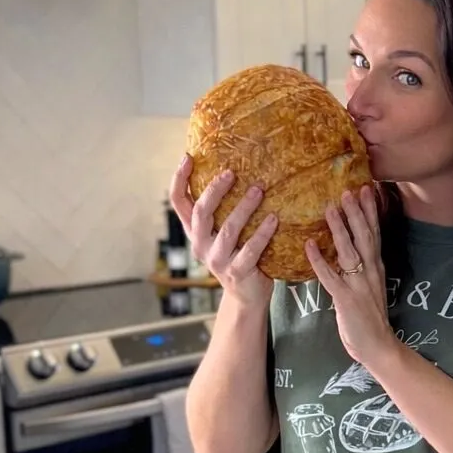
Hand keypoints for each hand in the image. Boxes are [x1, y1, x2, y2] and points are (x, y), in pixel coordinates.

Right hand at [169, 154, 273, 309]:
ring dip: (244, 208)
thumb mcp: (223, 233)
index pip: (178, 202)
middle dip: (215, 191)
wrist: (246, 295)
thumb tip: (233, 170)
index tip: (188, 157)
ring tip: (259, 191)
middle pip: (201, 213)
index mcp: (194, 231)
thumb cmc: (238, 254)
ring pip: (228, 229)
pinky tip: (274, 219)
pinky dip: (263, 233)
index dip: (179, 180)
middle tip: (231, 173)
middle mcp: (200, 244)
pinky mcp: (236, 272)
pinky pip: (250, 250)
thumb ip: (222, 210)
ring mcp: (217, 260)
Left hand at [307, 187, 396, 368]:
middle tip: (348, 189)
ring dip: (340, 229)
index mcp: (376, 267)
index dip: (370, 211)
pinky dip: (319, 261)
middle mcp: (370, 272)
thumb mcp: (369, 286)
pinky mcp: (346, 300)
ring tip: (330, 208)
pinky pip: (330, 277)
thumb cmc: (369, 317)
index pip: (374, 233)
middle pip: (365, 236)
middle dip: (357, 212)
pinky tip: (309, 246)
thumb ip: (361, 267)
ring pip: (349, 252)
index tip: (366, 189)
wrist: (378, 346)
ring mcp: (359, 285)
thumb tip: (348, 246)